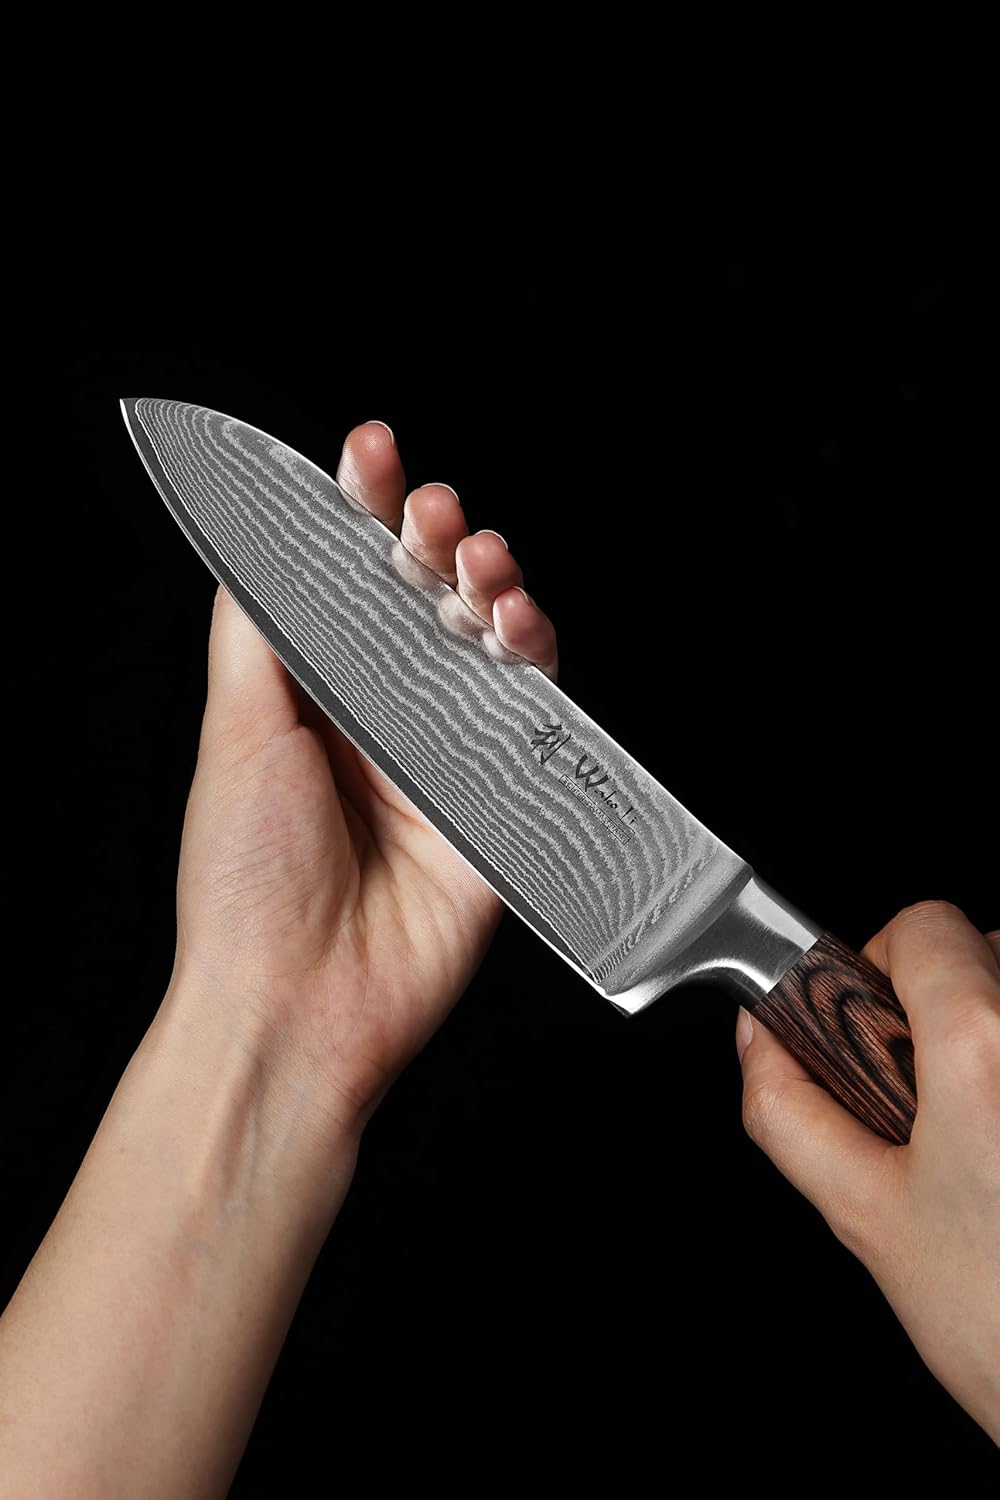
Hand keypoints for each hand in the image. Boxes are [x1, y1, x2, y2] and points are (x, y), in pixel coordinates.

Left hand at [173, 421, 558, 1134]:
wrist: (301, 1000)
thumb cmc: (247, 877)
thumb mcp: (236, 734)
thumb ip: (258, 632)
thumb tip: (262, 539)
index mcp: (311, 694)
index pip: (342, 578)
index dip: (358, 509)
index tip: (368, 451)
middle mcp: (382, 715)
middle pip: (422, 595)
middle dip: (431, 533)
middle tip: (429, 509)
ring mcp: (447, 752)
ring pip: (486, 636)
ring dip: (488, 579)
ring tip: (476, 558)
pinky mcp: (502, 794)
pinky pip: (534, 706)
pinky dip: (535, 651)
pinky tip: (517, 619)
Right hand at [737, 901, 999, 1439]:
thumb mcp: (863, 1217)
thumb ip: (788, 1112)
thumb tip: (757, 1044)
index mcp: (984, 1050)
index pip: (926, 925)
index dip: (879, 965)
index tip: (872, 1031)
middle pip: (983, 951)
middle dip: (938, 1005)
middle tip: (924, 1097)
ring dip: (988, 1033)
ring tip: (977, 1132)